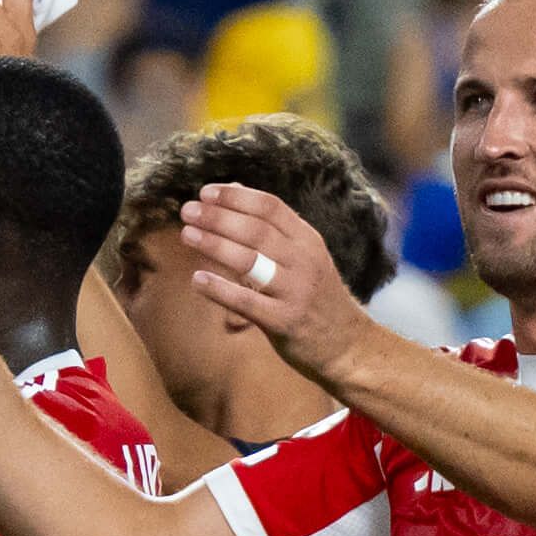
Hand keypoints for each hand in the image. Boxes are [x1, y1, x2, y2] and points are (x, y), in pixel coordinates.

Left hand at [179, 184, 370, 381]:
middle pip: (256, 230)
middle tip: (187, 211)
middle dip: (218, 217)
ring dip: (214, 244)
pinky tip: (197, 279)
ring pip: (250, 261)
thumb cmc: (317, 297)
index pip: (270, 207)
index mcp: (308, 240)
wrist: (348, 345)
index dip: (235, 197)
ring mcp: (295, 291)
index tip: (205, 193)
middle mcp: (304, 261)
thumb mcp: (306, 256)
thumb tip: (234, 190)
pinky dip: (219, 289)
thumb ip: (275, 228)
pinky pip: (246, 302)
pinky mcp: (284, 321)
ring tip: (187, 234)